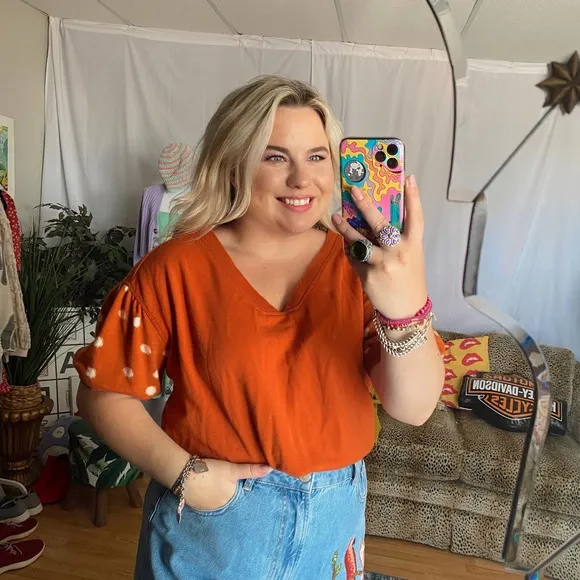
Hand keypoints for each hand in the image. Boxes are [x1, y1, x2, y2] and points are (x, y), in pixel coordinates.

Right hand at [183, 458, 270, 510]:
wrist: (183, 474)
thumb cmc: (211, 471)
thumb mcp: (232, 469)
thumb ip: (250, 470)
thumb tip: (270, 470)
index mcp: (230, 500)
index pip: (237, 495)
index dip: (236, 488)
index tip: (234, 482)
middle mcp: (219, 508)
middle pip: (226, 499)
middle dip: (225, 492)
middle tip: (220, 480)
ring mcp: (205, 508)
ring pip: (214, 501)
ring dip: (214, 494)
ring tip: (212, 483)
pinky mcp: (194, 505)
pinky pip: (203, 501)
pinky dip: (204, 495)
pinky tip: (202, 487)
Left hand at [332, 175, 427, 318]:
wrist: (405, 310)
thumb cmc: (409, 279)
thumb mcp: (411, 256)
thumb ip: (399, 239)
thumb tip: (378, 220)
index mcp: (413, 246)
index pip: (416, 218)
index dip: (413, 197)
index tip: (408, 178)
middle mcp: (398, 253)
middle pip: (381, 225)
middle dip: (366, 205)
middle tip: (354, 190)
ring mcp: (381, 265)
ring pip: (359, 242)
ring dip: (346, 228)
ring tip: (336, 216)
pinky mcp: (367, 276)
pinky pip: (354, 257)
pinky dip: (350, 250)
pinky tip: (346, 244)